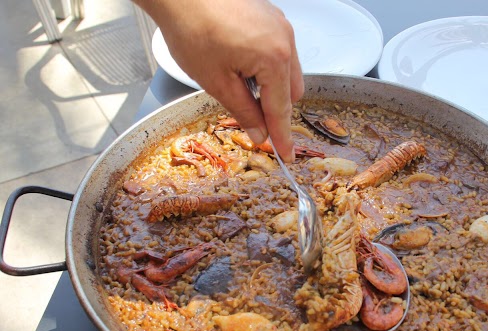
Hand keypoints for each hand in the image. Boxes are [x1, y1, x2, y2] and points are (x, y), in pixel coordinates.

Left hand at [134, 0, 303, 161]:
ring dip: (271, 85)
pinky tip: (241, 62)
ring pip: (288, 70)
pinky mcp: (271, 17)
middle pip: (292, 91)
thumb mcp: (216, 82)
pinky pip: (280, 50)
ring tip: (238, 81)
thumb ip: (243, 112)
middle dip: (275, 107)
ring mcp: (280, 25)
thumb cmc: (192, 29)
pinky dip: (267, 65)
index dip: (282, 136)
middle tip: (253, 119)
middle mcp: (285, 40)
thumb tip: (259, 133)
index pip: (281, 109)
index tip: (286, 155)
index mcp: (275, 58)